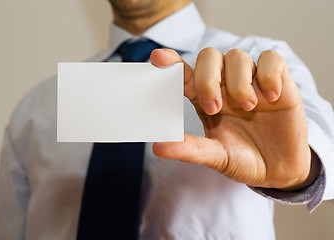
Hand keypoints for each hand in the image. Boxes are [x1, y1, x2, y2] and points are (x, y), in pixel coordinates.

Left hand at [150, 48, 318, 189]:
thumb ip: (190, 149)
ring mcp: (251, 81)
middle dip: (207, 79)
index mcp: (205, 98)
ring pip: (237, 56)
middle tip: (214, 108)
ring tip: (249, 107)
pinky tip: (271, 97)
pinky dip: (268, 75)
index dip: (171, 62)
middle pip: (209, 56)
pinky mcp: (278, 81)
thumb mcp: (215, 156)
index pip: (185, 73)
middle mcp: (225, 85)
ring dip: (238, 82)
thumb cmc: (242, 159)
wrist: (278, 169)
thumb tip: (157, 147)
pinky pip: (271, 59)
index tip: (157, 58)